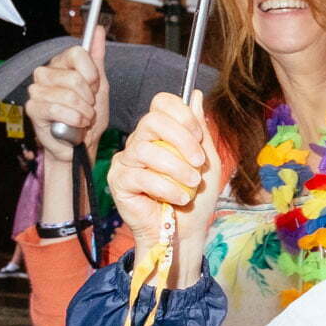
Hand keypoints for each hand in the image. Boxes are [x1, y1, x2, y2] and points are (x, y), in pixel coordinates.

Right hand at [27, 26, 109, 163]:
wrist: (82, 146)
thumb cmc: (89, 117)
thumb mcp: (100, 86)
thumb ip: (97, 57)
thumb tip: (97, 28)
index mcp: (61, 65)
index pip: (78, 53)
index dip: (92, 75)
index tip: (94, 88)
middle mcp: (45, 73)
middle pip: (75, 77)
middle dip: (89, 98)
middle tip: (87, 108)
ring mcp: (37, 90)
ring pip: (68, 94)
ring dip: (83, 112)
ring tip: (82, 118)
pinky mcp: (32, 108)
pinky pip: (57, 109)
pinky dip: (74, 120)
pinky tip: (74, 125)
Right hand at [108, 90, 221, 282]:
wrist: (187, 232)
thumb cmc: (196, 198)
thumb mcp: (207, 162)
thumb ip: (200, 130)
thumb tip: (195, 94)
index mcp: (161, 134)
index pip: (161, 103)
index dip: (181, 115)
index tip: (198, 137)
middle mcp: (140, 142)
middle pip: (152, 120)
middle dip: (182, 141)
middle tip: (199, 164)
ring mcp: (127, 160)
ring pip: (147, 150)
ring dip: (177, 169)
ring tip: (191, 186)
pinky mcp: (119, 181)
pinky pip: (140, 175)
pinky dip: (166, 188)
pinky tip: (178, 198)